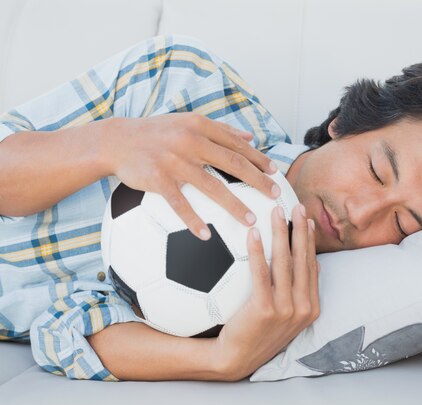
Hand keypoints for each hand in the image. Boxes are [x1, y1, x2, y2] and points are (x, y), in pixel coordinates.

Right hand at [107, 113, 279, 239]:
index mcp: (200, 126)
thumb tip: (250, 135)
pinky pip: (180, 204)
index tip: (275, 171)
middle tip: (275, 195)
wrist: (116, 140)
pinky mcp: (158, 179)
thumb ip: (220, 129)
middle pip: (233, 163)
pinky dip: (193, 221)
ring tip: (250, 220)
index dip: (258, 158)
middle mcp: (190, 141)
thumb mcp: (188, 122)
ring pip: (212, 186)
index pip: (237, 143)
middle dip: (258, 180)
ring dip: (234, 205)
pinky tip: (206, 236)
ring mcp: (174, 161)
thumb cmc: (157, 132)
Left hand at [215, 203, 319, 380]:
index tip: (307, 218)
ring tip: (276, 211)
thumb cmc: (256, 332)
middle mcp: (304, 307)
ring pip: (285, 262)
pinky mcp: (266, 310)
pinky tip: (252, 233)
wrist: (235, 359)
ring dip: (281, 233)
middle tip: (295, 205)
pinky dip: (258, 251)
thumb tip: (307, 263)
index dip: (310, 240)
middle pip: (302, 259)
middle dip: (301, 229)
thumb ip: (295, 290)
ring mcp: (287, 310)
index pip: (312, 265)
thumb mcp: (284, 314)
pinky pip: (261, 273)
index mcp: (311, 307)